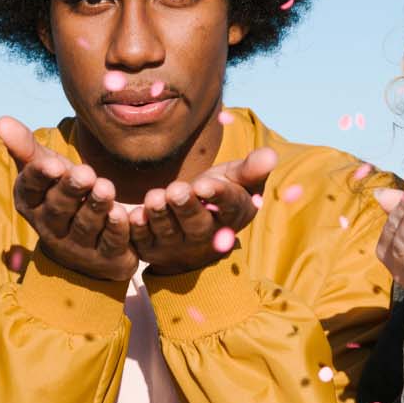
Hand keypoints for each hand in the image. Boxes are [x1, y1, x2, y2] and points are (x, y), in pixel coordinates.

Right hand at [0, 116, 135, 280]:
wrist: (88, 244)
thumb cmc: (63, 196)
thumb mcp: (47, 171)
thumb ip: (27, 148)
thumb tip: (1, 120)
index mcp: (32, 204)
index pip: (31, 190)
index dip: (41, 178)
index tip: (53, 164)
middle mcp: (51, 228)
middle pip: (59, 209)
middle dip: (71, 191)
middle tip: (85, 173)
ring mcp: (78, 245)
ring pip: (85, 226)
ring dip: (95, 207)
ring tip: (106, 188)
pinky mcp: (105, 256)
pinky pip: (110, 243)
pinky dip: (116, 230)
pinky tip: (122, 214)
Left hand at [129, 147, 275, 275]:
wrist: (192, 231)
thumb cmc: (218, 195)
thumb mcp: (237, 181)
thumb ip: (251, 168)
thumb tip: (271, 155)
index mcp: (232, 215)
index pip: (229, 206)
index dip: (217, 195)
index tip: (205, 185)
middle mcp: (206, 235)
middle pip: (196, 223)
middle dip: (186, 207)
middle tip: (175, 191)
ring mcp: (177, 244)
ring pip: (167, 231)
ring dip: (159, 215)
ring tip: (155, 197)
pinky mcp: (151, 247)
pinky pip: (141, 241)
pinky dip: (135, 230)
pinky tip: (132, 216)